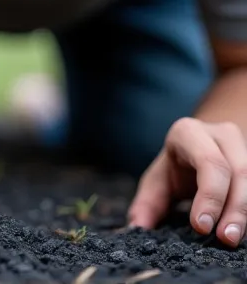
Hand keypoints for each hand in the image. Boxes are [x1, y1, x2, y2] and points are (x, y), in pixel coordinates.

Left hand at [127, 117, 246, 246]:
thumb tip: (136, 228)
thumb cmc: (177, 166)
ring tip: (234, 238)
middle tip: (225, 238)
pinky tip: (242, 227)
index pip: (209, 162)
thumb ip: (147, 204)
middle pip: (238, 172)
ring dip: (245, 211)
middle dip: (234, 209)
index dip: (210, 196)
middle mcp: (221, 134)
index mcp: (189, 133)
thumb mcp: (157, 181)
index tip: (201, 227)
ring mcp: (243, 145)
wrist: (201, 145)